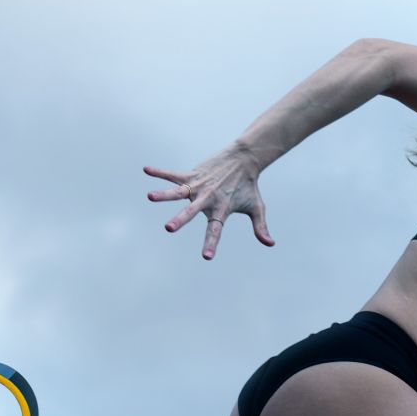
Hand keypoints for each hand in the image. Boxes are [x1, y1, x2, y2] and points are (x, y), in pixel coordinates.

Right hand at [144, 144, 274, 260]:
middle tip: (168, 228)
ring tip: (149, 197)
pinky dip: (160, 172)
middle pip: (192, 211)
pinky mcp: (193, 174)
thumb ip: (260, 227)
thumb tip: (270, 243)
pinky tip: (146, 170)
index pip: (216, 230)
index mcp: (221, 209)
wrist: (245, 159)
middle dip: (180, 219)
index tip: (206, 257)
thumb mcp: (257, 207)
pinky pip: (173, 174)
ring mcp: (198, 185)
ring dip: (164, 194)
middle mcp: (208, 198)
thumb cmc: (249, 186)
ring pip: (178, 191)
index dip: (211, 243)